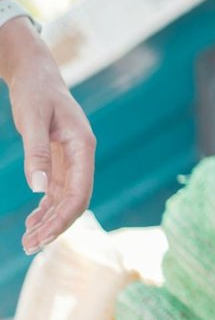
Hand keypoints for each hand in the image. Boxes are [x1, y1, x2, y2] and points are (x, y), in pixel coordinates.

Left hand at [0, 21, 93, 253]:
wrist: (36, 73)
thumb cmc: (35, 93)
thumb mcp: (32, 121)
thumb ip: (37, 154)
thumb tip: (38, 190)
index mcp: (83, 147)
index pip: (80, 192)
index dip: (62, 218)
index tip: (41, 237)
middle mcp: (82, 156)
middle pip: (75, 200)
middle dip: (55, 225)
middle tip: (29, 246)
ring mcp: (72, 158)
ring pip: (66, 198)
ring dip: (49, 220)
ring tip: (27, 241)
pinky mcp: (60, 158)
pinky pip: (57, 190)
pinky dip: (45, 207)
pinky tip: (32, 221)